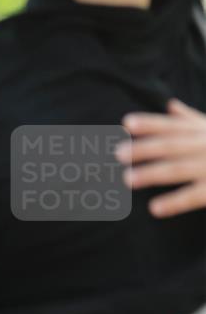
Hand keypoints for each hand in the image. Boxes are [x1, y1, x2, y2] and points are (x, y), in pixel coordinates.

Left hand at [116, 99, 205, 216]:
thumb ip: (191, 119)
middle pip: (171, 146)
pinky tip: (154, 208)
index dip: (150, 123)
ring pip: (178, 169)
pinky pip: (193, 196)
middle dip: (144, 148)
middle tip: (117, 153)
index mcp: (203, 131)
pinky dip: (174, 202)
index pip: (173, 126)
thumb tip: (170, 105)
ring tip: (127, 179)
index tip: (126, 123)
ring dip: (152, 173)